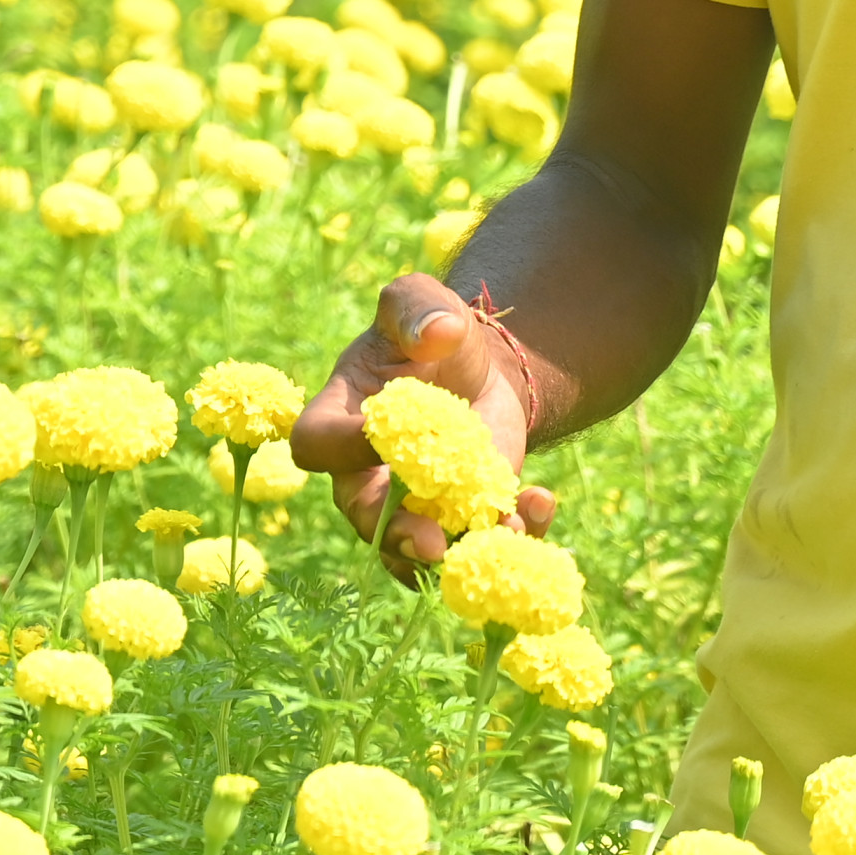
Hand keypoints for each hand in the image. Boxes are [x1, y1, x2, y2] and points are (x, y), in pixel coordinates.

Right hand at [290, 271, 556, 583]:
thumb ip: (416, 308)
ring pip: (420, 550)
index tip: (379, 435)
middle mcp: (364, 474)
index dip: (341, 448)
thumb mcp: (420, 303)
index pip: (316, 444)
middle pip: (365, 519)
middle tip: (435, 542)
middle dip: (400, 536)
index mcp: (338, 418)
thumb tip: (437, 333)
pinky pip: (475, 541)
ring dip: (462, 551)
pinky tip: (539, 502)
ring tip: (507, 530)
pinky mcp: (458, 517)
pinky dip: (511, 531)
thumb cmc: (431, 331)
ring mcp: (410, 504)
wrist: (477, 368)